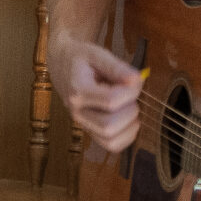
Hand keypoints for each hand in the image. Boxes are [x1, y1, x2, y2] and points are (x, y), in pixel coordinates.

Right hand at [55, 35, 142, 151]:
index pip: (111, 101)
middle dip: (129, 111)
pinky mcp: (90, 132)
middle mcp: (77, 112)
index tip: (134, 79)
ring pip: (110, 141)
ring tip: (129, 107)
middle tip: (131, 96)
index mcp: (77, 91)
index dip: (130, 91)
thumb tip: (138, 80)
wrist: (62, 65)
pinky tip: (128, 119)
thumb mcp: (97, 54)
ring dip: (129, 126)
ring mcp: (83, 125)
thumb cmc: (82, 59)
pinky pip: (112, 145)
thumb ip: (117, 67)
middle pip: (109, 126)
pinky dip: (127, 136)